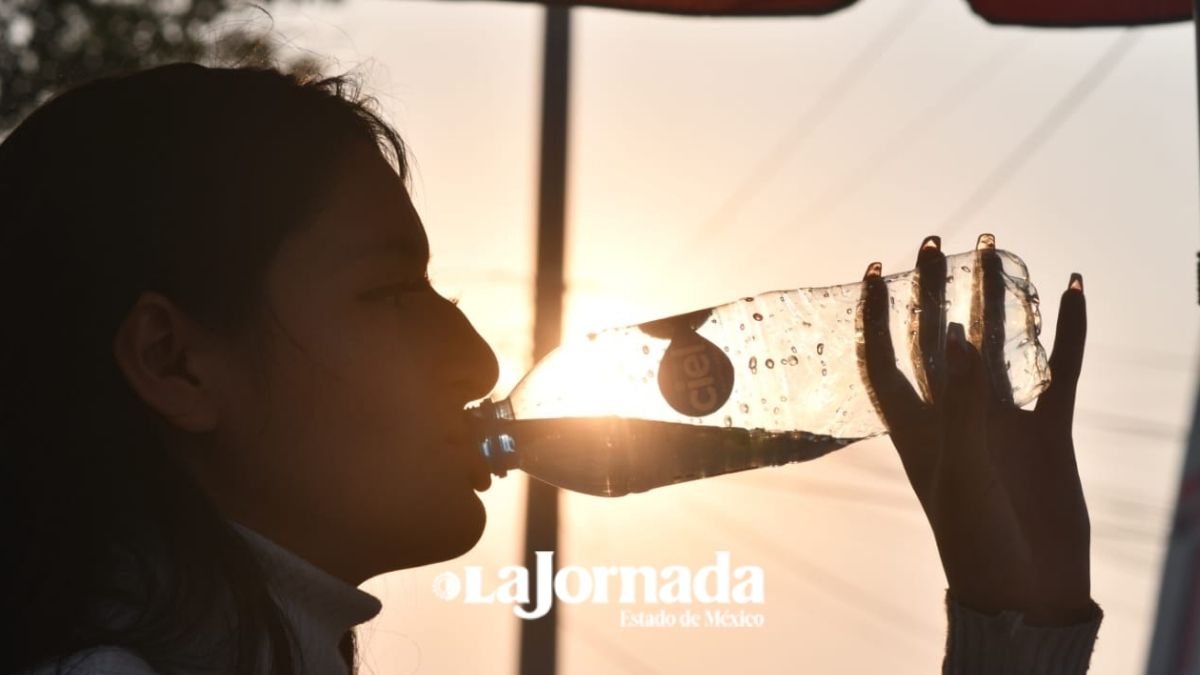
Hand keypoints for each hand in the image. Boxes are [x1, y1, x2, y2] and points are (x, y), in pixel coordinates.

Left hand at [856, 233, 1092, 624]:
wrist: (1030, 592)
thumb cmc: (976, 540)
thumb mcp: (958, 469)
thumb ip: (958, 402)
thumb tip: (951, 331)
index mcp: (914, 430)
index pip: (883, 359)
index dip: (875, 315)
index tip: (877, 267)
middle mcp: (954, 417)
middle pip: (935, 339)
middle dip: (933, 291)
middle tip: (935, 239)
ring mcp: (1000, 421)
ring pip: (996, 345)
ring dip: (997, 299)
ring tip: (997, 247)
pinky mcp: (1047, 432)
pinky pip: (1059, 371)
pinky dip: (1068, 332)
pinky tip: (1074, 290)